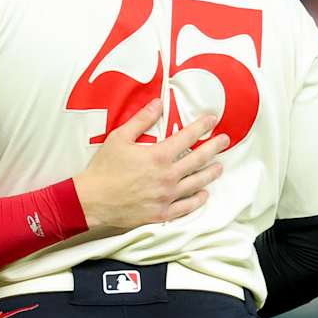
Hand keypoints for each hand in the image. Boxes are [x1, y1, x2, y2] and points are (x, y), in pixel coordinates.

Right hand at [72, 99, 227, 230]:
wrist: (92, 200)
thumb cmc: (103, 169)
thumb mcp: (119, 138)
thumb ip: (141, 120)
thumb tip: (158, 104)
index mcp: (159, 156)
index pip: (188, 137)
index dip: (202, 127)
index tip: (212, 120)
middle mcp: (168, 176)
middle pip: (199, 160)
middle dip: (214, 148)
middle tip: (225, 141)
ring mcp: (167, 196)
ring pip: (197, 183)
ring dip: (210, 173)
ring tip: (219, 167)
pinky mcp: (162, 213)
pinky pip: (187, 207)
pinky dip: (198, 200)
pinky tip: (203, 194)